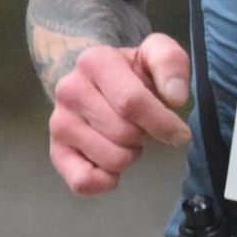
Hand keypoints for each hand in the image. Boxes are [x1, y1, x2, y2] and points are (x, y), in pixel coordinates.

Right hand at [47, 33, 192, 195]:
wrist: (97, 82)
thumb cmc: (132, 73)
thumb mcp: (154, 54)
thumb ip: (170, 62)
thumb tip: (176, 97)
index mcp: (94, 62)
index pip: (131, 102)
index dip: (163, 123)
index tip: (180, 132)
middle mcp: (69, 91)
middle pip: (124, 133)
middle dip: (145, 136)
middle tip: (142, 126)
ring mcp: (60, 123)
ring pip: (112, 159)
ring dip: (130, 154)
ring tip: (126, 137)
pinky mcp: (57, 152)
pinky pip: (84, 182)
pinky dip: (106, 180)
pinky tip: (113, 165)